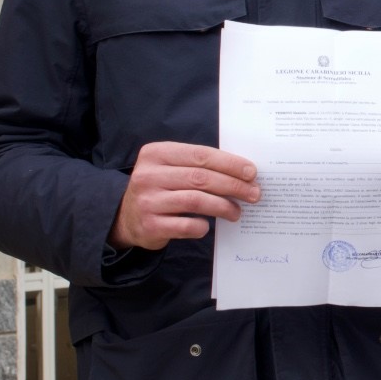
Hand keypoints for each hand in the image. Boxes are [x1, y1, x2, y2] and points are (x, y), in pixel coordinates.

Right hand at [111, 142, 259, 250]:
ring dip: (223, 206)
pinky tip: (209, 225)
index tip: (252, 172)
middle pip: (201, 177)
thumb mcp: (171, 168)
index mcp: (156, 153)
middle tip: (253, 193)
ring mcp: (147, 201)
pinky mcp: (149, 225)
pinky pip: (186, 226)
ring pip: (196, 200)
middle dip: (233, 185)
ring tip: (237, 211)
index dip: (230, 163)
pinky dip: (203, 226)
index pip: (200, 155)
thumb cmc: (161, 188)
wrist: (127, 217)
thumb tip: (243, 173)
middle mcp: (148, 175)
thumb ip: (199, 165)